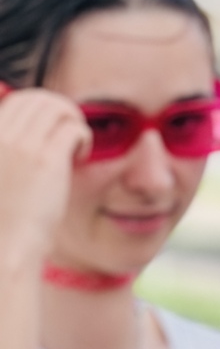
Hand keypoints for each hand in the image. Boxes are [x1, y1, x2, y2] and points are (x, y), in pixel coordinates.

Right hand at [0, 87, 88, 270]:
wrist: (3, 250)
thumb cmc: (2, 223)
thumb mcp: (0, 178)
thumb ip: (9, 156)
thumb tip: (32, 142)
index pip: (17, 101)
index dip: (40, 109)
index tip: (51, 130)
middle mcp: (0, 136)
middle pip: (37, 98)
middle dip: (59, 109)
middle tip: (69, 134)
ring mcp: (22, 146)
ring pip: (57, 107)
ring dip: (73, 120)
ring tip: (75, 147)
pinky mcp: (46, 161)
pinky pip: (73, 128)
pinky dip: (82, 137)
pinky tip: (79, 158)